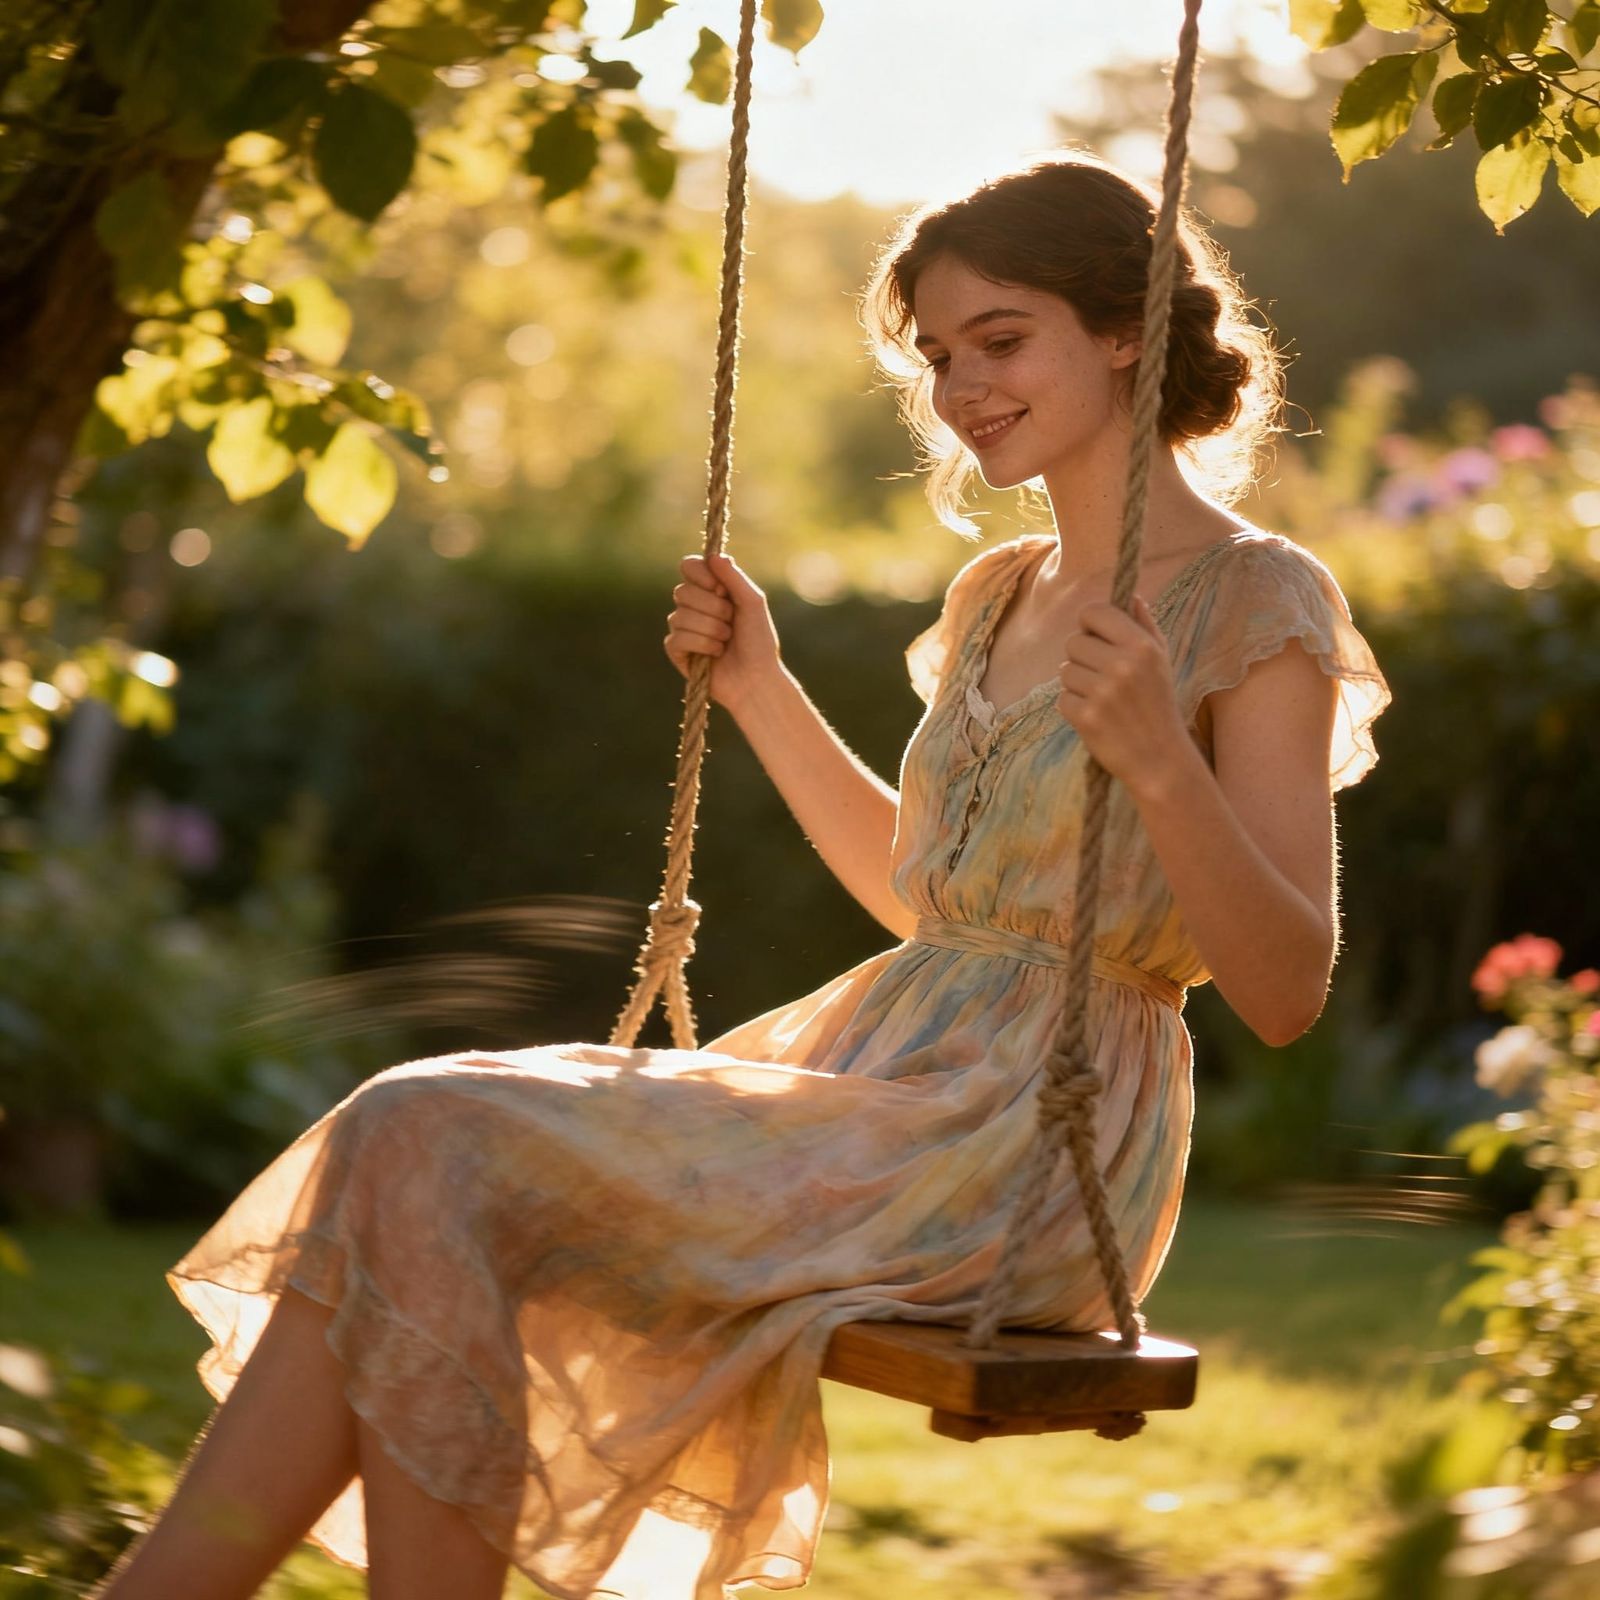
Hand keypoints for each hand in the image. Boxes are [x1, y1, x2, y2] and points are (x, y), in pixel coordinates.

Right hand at [664, 552, 782, 714]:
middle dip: (714, 609)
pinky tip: (715, 654)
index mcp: (710, 589)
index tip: (722, 590)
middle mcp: (693, 605)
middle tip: (731, 622)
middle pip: (682, 591)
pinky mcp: (677, 650)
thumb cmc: (758, 641)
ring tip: (726, 641)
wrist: (756, 679)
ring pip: (680, 616)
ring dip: (712, 630)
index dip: (702, 576)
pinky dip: (702, 645)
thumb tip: (714, 556)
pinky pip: (677, 638)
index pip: (689, 566)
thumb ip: (734, 578)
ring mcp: (682, 627)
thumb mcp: (752, 603)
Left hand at [1055, 594, 1187, 795]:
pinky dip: (1074, 708)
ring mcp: (1102, 692)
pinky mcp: (1086, 716)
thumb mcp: (1162, 661)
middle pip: (1073, 642)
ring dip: (1077, 684)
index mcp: (1141, 645)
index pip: (1093, 612)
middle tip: (1103, 678)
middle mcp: (1122, 665)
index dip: (1089, 624)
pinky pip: (1061, 698)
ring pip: (1064, 671)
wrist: (1159, 759)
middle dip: (1082, 658)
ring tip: (1102, 699)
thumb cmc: (1158, 704)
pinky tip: (1096, 716)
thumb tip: (1130, 596)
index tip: (1097, 638)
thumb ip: (1144, 626)